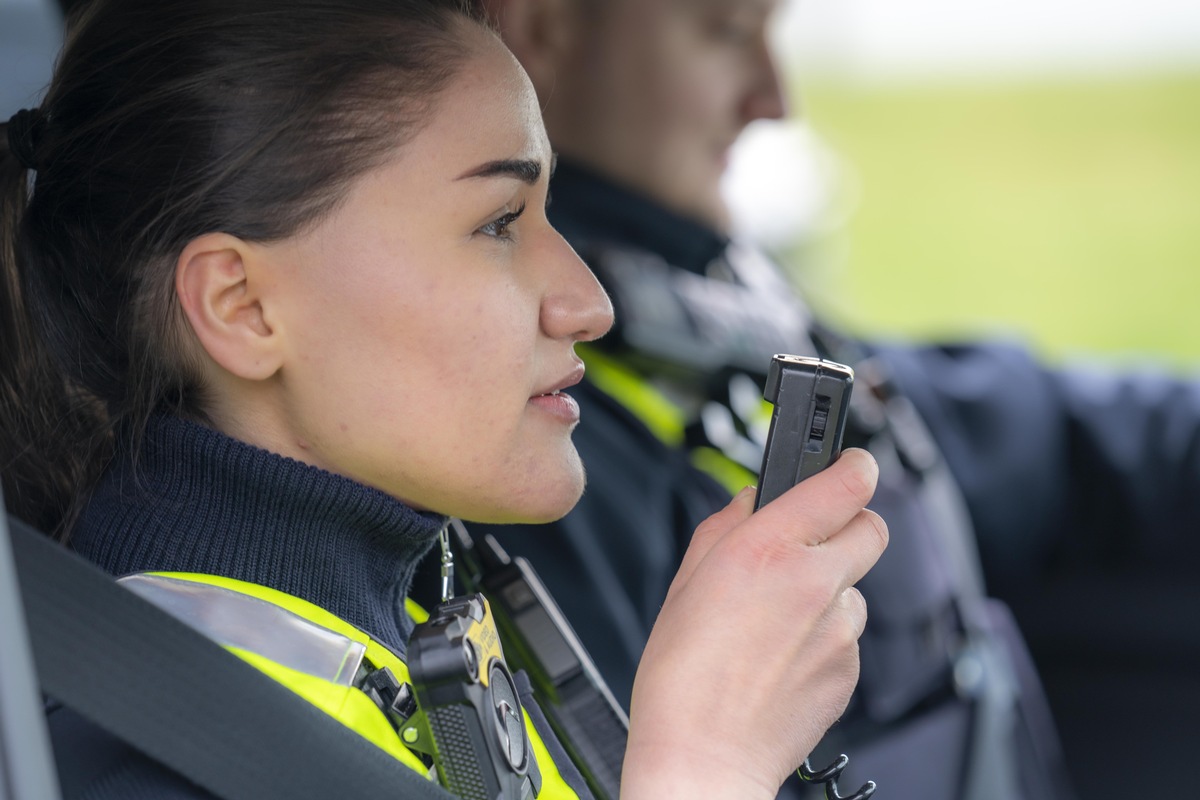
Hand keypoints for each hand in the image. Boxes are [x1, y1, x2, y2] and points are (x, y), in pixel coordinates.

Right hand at [621, 449, 886, 798]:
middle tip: (812, 541)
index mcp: (767, 548)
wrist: (703, 755)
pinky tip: (783, 656)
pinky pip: (848, 634)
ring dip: (829, 589)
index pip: (846, 481)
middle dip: (848, 524)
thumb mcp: (686, 580)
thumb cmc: (682, 677)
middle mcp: (813, 582)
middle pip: (871, 526)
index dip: (854, 464)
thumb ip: (725, 526)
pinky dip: (825, 636)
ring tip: (778, 620)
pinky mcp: (851, 668)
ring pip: (856, 586)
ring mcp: (839, 629)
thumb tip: (752, 501)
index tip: (850, 462)